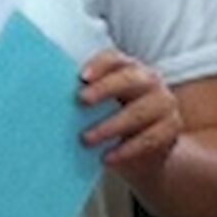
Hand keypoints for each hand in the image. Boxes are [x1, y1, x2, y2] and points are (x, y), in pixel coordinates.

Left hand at [78, 49, 181, 180]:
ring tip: (86, 139)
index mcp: (128, 68)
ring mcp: (164, 104)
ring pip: (140, 111)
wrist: (143, 150)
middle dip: (106, 88)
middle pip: (131, 79)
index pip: (115, 59)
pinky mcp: (171, 128)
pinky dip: (127, 149)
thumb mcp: (99, 104)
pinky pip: (150, 139)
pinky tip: (108, 158)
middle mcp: (149, 81)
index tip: (82, 77)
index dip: (100, 65)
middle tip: (81, 100)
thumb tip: (46, 99)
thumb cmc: (111, 119)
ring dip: (111, 125)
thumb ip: (83, 97)